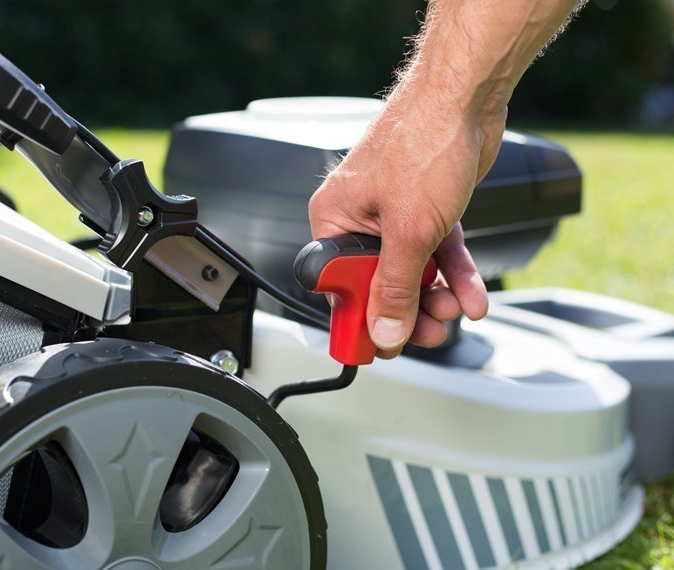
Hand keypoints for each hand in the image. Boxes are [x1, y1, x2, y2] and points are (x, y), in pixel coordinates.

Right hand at [308, 89, 503, 357]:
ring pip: (412, 271)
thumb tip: (384, 329)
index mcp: (335, 220)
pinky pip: (437, 251)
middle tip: (428, 332)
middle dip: (409, 310)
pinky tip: (472, 294)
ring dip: (436, 296)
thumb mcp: (409, 230)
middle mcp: (361, 218)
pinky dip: (455, 274)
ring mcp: (395, 213)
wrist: (468, 96)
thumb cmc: (425, 141)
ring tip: (455, 310)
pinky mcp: (427, 208)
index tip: (380, 346)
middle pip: (378, 283)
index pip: (337, 286)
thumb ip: (395, 287)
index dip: (359, 319)